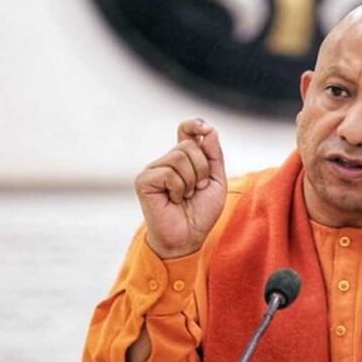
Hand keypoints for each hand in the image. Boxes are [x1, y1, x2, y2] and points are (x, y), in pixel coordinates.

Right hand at [135, 118, 226, 258]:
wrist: (189, 237)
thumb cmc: (201, 211)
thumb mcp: (216, 181)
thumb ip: (214, 156)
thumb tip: (209, 131)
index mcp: (184, 159)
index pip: (186, 131)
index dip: (194, 125)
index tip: (206, 128)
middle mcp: (167, 161)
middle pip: (189, 146)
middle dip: (202, 170)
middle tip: (197, 189)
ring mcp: (154, 169)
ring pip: (180, 158)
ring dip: (191, 182)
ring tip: (185, 197)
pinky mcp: (144, 181)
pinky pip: (169, 173)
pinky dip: (178, 189)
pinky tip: (173, 200)